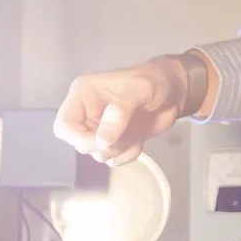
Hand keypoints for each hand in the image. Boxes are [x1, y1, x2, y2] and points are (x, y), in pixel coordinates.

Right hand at [53, 56, 189, 164]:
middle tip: (122, 139)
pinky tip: (138, 141)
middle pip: (77, 143)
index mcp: (83, 94)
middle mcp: (87, 112)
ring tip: (134, 135)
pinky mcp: (115, 141)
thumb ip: (121, 111)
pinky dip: (125, 155)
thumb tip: (103, 140)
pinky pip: (111, 159)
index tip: (103, 141)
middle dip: (100, 146)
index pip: (64, 124)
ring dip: (116, 151)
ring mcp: (100, 128)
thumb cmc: (156, 81)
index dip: (79, 138)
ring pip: (95, 153)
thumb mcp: (140, 89)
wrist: (176, 91)